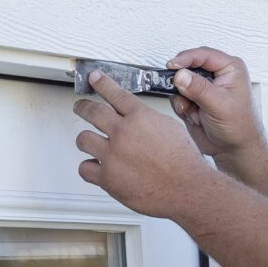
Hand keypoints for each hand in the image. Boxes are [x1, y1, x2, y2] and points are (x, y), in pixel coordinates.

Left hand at [74, 71, 208, 218]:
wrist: (187, 189)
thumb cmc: (183, 162)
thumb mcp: (170, 127)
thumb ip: (148, 120)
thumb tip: (137, 118)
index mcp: (140, 117)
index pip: (115, 94)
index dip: (102, 84)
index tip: (94, 78)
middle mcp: (123, 133)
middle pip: (92, 112)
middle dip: (83, 107)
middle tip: (80, 107)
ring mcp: (113, 155)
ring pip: (83, 139)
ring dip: (86, 140)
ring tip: (88, 142)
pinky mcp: (108, 178)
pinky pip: (85, 169)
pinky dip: (89, 168)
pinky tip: (95, 167)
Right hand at [166, 47, 261, 161]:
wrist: (234, 150)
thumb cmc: (239, 127)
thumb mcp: (220, 105)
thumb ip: (199, 89)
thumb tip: (181, 75)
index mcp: (229, 68)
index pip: (203, 55)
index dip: (186, 59)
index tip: (172, 66)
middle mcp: (216, 74)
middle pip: (188, 66)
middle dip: (182, 81)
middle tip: (178, 90)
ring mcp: (203, 87)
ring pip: (180, 82)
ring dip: (182, 97)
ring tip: (192, 110)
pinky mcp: (193, 99)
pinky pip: (177, 96)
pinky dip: (181, 107)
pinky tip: (193, 116)